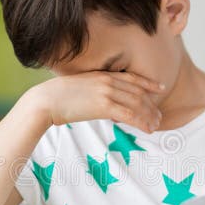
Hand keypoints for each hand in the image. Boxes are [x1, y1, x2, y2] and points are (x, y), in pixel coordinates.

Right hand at [27, 71, 165, 132]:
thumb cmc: (57, 97)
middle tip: (159, 116)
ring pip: (137, 103)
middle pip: (138, 92)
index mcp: (101, 75)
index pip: (131, 77)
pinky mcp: (103, 106)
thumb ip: (94, 91)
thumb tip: (101, 103)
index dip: (148, 83)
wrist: (45, 101)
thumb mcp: (79, 88)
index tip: (158, 88)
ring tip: (156, 125)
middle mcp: (107, 81)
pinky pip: (129, 114)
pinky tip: (148, 128)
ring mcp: (106, 92)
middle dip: (151, 105)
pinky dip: (142, 122)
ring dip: (149, 115)